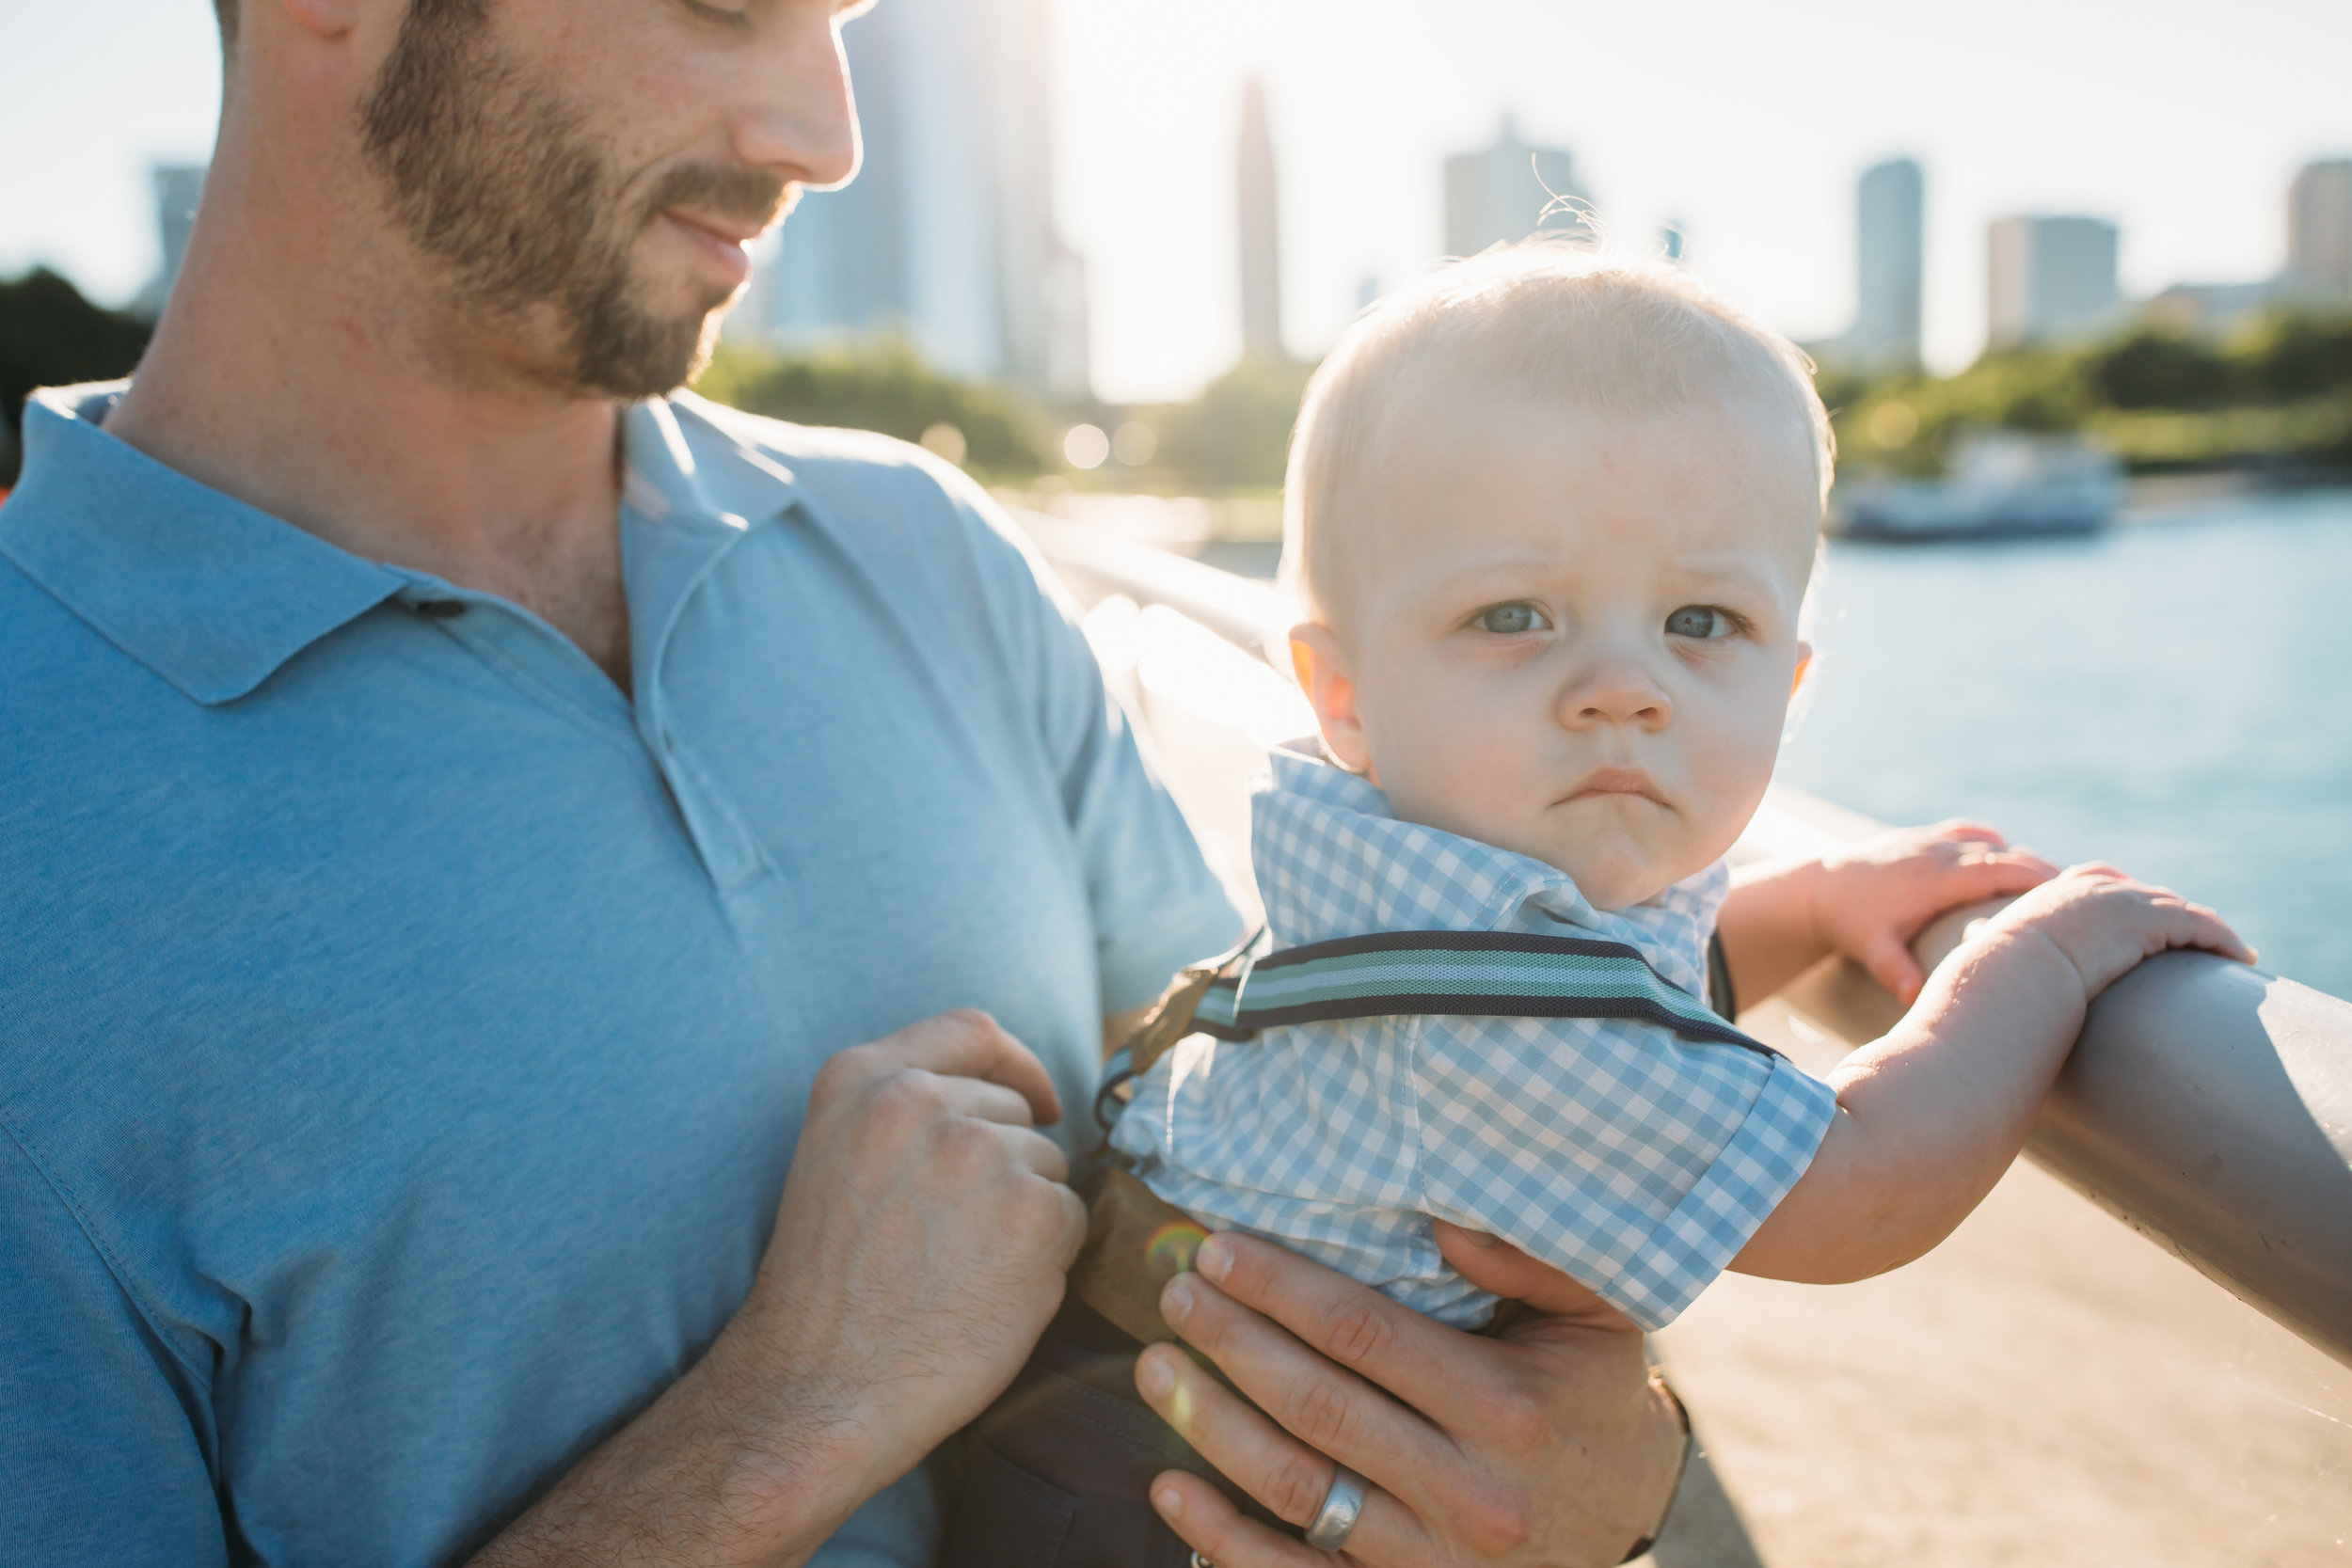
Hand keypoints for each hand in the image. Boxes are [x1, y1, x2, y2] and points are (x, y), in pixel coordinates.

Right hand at [726, 1010, 1087, 1490]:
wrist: (817, 1389)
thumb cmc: (826, 1292)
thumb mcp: (834, 1160)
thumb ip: (902, 1114)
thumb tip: (1011, 1105)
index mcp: (861, 1078)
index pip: (973, 1031)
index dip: (1016, 1066)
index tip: (1038, 1101)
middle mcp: (921, 1100)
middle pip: (1015, 1113)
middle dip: (1006, 1168)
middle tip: (954, 1240)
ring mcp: (980, 1152)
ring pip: (1047, 1167)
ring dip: (1025, 1215)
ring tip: (959, 1272)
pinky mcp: (1033, 1212)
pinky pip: (1071, 1220)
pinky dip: (1047, 1259)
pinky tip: (989, 1294)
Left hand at [1132, 1224, 1684, 1566]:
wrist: (1636, 1518)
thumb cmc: (1593, 1398)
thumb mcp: (1597, 1317)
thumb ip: (1528, 1258)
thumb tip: (1440, 1214)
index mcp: (1506, 1407)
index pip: (1366, 1336)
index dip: (1282, 1289)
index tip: (1220, 1249)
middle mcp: (1468, 1491)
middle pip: (1318, 1408)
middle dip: (1231, 1343)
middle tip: (1175, 1292)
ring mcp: (1431, 1559)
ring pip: (1294, 1491)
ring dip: (1210, 1427)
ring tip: (1155, 1366)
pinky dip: (1223, 1539)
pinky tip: (1171, 1487)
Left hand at [1811, 820, 2057, 1003]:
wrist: (1820, 887)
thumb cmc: (1852, 922)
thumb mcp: (1873, 950)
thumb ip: (1897, 972)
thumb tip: (1918, 999)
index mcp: (1937, 878)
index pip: (1999, 871)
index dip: (2040, 878)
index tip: (2080, 892)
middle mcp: (1941, 852)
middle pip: (2008, 855)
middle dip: (2050, 871)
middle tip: (2095, 891)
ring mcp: (1935, 841)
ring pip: (1995, 844)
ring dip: (2027, 860)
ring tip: (2069, 883)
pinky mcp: (1930, 838)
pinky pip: (1975, 836)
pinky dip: (2000, 847)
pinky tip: (2020, 863)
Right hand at [1973, 862, 2253, 1003]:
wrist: (2005, 979)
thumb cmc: (1987, 980)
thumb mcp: (1983, 953)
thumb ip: (1979, 947)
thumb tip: (1956, 956)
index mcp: (2052, 898)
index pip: (2099, 884)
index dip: (2125, 901)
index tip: (2144, 918)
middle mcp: (2088, 890)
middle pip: (2145, 894)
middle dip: (2173, 913)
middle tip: (2197, 937)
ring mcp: (2119, 901)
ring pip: (2177, 908)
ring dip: (2206, 928)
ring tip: (2229, 949)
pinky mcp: (2147, 921)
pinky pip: (2197, 925)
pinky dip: (2222, 939)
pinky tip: (2241, 956)